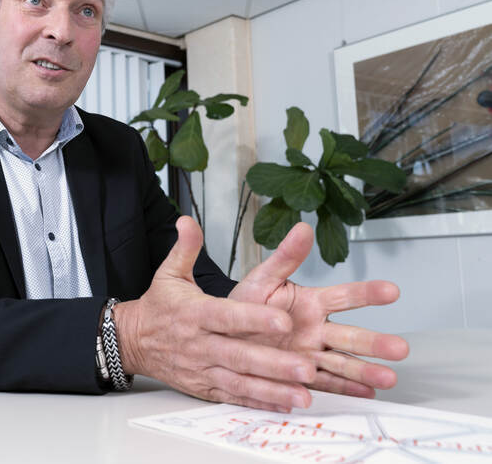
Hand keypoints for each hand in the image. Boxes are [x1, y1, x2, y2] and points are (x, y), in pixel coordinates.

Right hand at [114, 216, 318, 412]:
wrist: (133, 340)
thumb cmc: (159, 306)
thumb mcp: (169, 273)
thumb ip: (186, 247)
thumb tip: (187, 221)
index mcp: (195, 313)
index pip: (227, 316)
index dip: (254, 320)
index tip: (282, 321)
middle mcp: (200, 344)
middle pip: (239, 355)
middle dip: (274, 364)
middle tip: (307, 368)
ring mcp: (202, 368)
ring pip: (240, 381)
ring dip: (273, 389)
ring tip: (303, 394)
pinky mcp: (204, 386)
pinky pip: (234, 396)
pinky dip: (258, 402)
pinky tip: (284, 405)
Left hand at [228, 222, 408, 400]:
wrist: (223, 337)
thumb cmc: (243, 307)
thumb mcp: (262, 279)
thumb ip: (284, 257)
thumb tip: (302, 228)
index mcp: (310, 303)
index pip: (344, 296)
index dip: (367, 294)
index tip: (391, 291)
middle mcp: (316, 330)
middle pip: (351, 336)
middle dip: (375, 343)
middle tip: (399, 348)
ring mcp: (310, 354)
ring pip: (344, 362)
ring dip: (366, 371)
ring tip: (388, 378)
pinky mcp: (300, 376)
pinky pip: (326, 383)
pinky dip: (345, 390)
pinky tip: (366, 394)